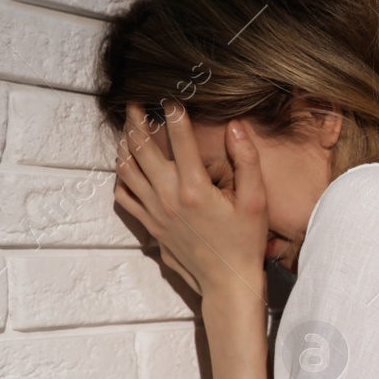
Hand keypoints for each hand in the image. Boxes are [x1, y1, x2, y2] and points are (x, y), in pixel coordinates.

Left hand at [113, 101, 268, 301]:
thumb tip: (236, 126)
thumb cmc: (245, 242)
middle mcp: (169, 198)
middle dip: (137, 121)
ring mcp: (155, 212)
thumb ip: (247, 160)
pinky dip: (121, 176)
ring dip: (125, 144)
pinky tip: (127, 164)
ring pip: (127, 169)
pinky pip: (123, 195)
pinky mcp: (149, 225)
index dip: (174, 114)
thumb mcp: (257, 201)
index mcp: (195, 188)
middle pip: (142, 149)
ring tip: (128, 127)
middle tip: (134, 103)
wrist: (226, 281)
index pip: (179, 140)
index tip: (171, 97)